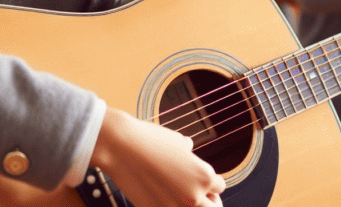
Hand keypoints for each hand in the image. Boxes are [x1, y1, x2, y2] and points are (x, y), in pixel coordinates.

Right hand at [90, 107, 223, 206]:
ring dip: (190, 205)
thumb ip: (189, 154)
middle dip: (207, 200)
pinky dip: (169, 205)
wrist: (120, 146)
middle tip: (198, 194)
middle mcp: (193, 196)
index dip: (211, 181)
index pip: (219, 187)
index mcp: (204, 176)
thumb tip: (189, 150)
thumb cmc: (148, 140)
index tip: (199, 179)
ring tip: (179, 196)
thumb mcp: (178, 142)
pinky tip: (162, 197)